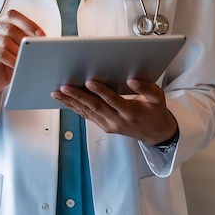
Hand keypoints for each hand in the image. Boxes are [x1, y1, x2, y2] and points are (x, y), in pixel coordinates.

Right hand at [0, 10, 44, 120]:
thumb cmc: (9, 60)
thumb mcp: (20, 47)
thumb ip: (28, 40)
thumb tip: (43, 40)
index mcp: (3, 22)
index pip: (13, 16)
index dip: (28, 23)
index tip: (41, 34)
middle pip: (10, 28)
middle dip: (25, 39)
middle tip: (36, 48)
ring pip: (5, 41)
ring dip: (19, 50)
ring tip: (28, 57)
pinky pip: (0, 53)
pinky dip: (12, 59)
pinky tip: (18, 64)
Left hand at [51, 78, 176, 144]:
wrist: (156, 133)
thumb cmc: (155, 112)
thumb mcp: (158, 98)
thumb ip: (147, 89)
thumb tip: (132, 80)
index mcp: (131, 112)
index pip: (113, 100)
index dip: (101, 91)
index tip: (90, 81)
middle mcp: (117, 120)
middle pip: (95, 107)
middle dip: (78, 96)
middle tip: (64, 86)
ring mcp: (109, 125)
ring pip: (87, 112)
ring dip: (71, 102)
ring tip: (57, 92)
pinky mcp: (104, 126)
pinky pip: (87, 116)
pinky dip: (74, 107)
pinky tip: (64, 100)